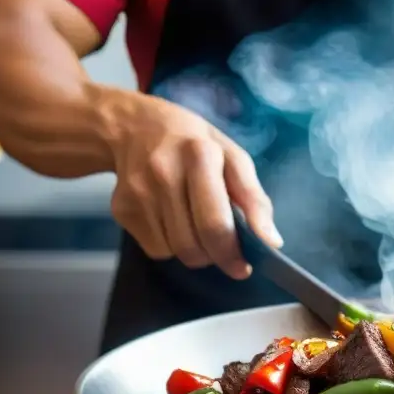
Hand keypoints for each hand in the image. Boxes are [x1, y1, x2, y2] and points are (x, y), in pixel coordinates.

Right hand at [104, 91, 280, 278]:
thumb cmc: (193, 143)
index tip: (243, 266)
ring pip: (175, 252)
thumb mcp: (233, 157)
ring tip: (196, 224)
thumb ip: (254, 200)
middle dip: (215, 256)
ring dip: (194, 250)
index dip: (231, 253)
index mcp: (198, 155)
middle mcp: (163, 173)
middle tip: (224, 250)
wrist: (130, 127)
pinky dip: (170, 245)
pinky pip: (155, 249)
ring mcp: (138, 193)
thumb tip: (272, 242)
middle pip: (193, 245)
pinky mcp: (121, 209)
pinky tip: (172, 220)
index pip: (215, 223)